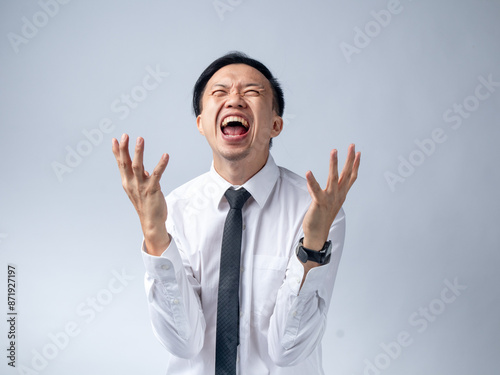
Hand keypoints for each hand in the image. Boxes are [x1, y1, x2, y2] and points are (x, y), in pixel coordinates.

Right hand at [111, 134, 170, 254]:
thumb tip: (142, 168)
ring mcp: (141, 187)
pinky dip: (161, 164)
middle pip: (126, 163)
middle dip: (124, 149)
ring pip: (138, 167)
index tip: (115, 139)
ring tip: (140, 139)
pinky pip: (156, 175)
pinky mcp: (152, 190)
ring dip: (138, 152)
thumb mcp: (139, 189)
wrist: (151, 222)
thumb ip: (140, 177)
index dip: (117, 152)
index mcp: (127, 182)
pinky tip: (165, 156)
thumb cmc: (146, 205)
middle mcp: (131, 184)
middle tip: (125, 135)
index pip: (121, 164)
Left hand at [302, 144, 360, 249]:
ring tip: (334, 151)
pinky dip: (312, 181)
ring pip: (333, 178)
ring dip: (334, 164)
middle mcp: (338, 195)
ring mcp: (330, 198)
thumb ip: (327, 190)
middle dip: (350, 159)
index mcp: (341, 194)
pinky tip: (309, 172)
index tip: (358, 153)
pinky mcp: (320, 202)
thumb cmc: (322, 217)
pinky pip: (315, 190)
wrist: (317, 234)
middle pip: (346, 174)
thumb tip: (322, 181)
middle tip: (352, 146)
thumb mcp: (329, 201)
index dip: (355, 165)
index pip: (351, 177)